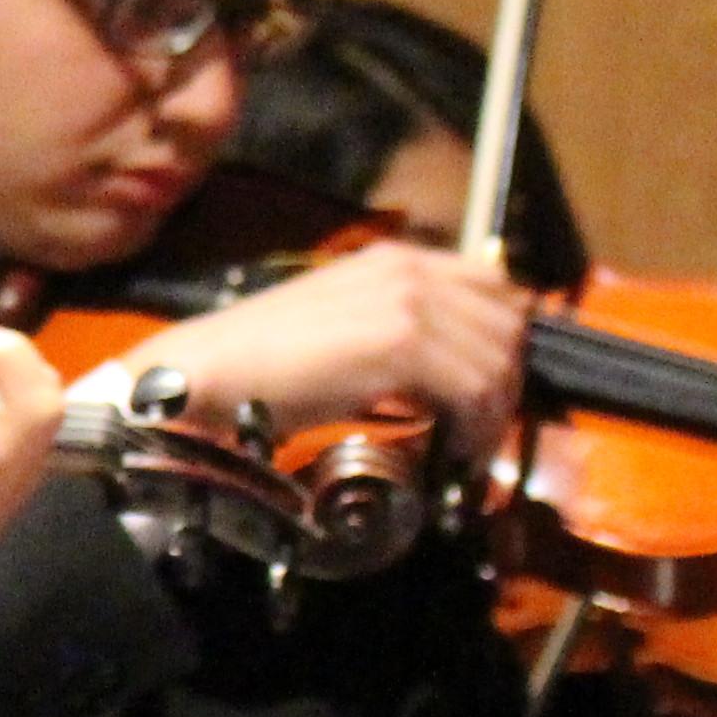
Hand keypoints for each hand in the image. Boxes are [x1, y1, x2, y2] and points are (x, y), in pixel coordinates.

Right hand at [151, 242, 531, 457]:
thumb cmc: (260, 362)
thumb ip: (395, 335)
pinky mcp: (399, 342)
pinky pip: (472, 390)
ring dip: (491, 415)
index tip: (493, 391)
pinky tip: (452, 455)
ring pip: (497, 360)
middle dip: (506, 384)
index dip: (506, 342)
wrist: (209, 372)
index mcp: (395, 260)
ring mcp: (406, 302)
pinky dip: (473, 431)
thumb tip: (443, 377)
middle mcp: (408, 269)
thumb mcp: (342, 330)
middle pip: (507, 324)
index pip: (494, 288)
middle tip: (481, 430)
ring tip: (465, 449)